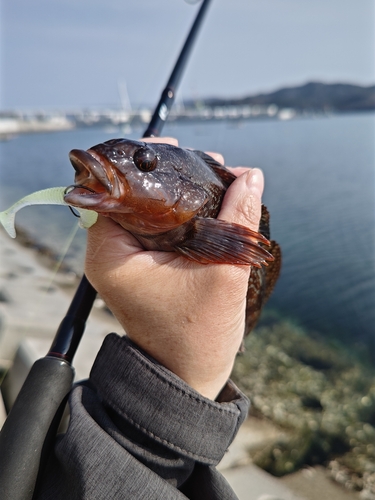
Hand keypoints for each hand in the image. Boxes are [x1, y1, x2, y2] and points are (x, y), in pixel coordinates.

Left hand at [85, 137, 263, 398]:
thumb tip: (250, 175)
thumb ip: (237, 219)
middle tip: (209, 162)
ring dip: (177, 191)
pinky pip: (155, 225)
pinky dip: (178, 210)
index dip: (143, 161)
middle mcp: (109, 253)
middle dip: (168, 174)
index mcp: (111, 254)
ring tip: (215, 176)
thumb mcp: (223, 273)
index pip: (113, 188)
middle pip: (131, 193)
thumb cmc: (198, 335)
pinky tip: (209, 201)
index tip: (177, 148)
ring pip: (145, 207)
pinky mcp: (140, 265)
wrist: (187, 374)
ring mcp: (124, 260)